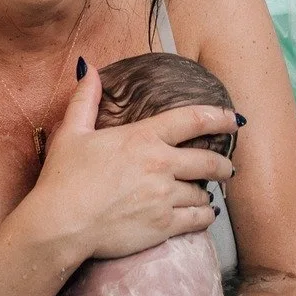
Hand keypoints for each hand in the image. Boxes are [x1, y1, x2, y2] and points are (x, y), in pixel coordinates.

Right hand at [26, 63, 239, 263]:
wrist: (60, 225)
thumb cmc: (63, 179)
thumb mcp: (71, 132)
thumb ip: (86, 100)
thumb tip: (90, 70)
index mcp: (143, 138)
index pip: (192, 120)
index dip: (219, 117)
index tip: (235, 119)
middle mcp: (160, 165)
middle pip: (208, 161)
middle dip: (223, 165)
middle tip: (228, 168)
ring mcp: (164, 197)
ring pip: (202, 193)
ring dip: (208, 193)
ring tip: (208, 195)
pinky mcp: (163, 226)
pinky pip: (198, 219)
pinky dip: (205, 216)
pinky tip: (205, 214)